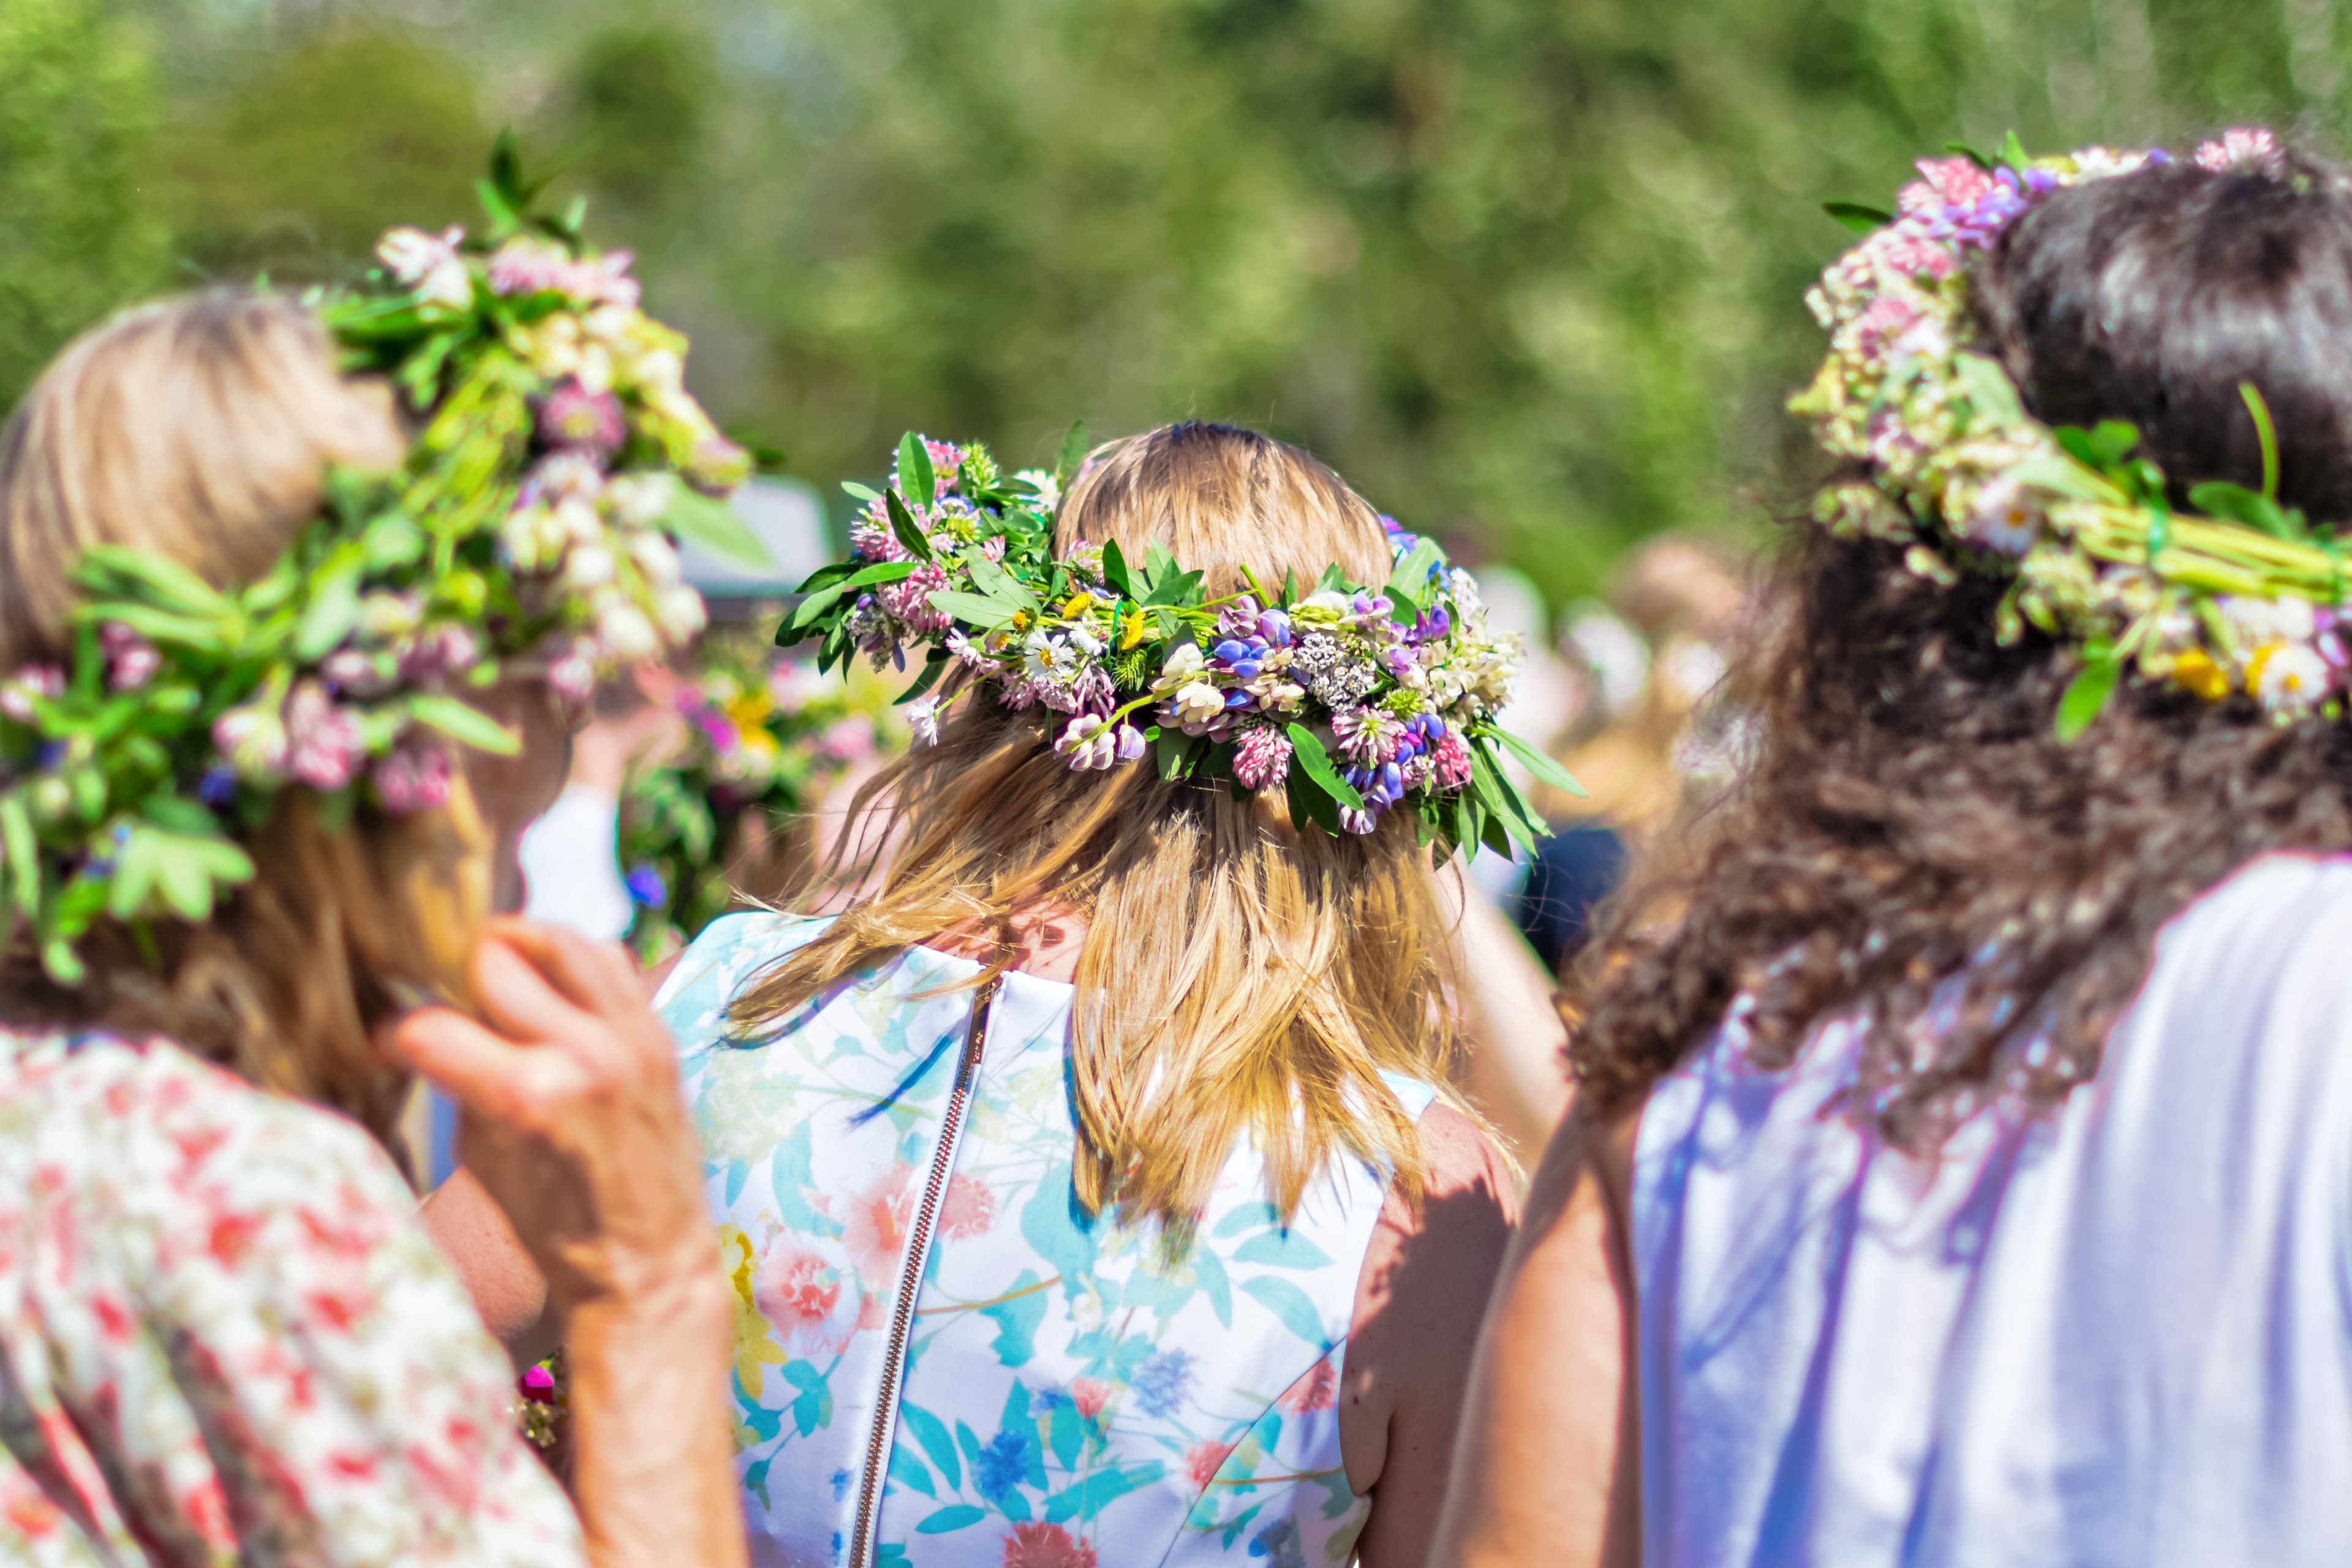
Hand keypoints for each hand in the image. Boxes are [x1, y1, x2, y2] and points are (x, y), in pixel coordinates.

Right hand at [386, 919, 715, 1318]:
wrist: (647, 1260)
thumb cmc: (553, 1227)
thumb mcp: (481, 1157)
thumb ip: (460, 1078)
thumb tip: (428, 1023)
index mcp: (528, 1095)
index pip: (431, 1027)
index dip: (395, 1034)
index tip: (389, 1044)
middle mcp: (584, 1053)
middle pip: (493, 960)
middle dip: (452, 976)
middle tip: (439, 997)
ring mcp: (631, 1037)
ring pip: (558, 939)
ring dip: (514, 947)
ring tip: (490, 969)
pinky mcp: (659, 1034)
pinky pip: (610, 961)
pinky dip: (570, 959)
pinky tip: (547, 979)